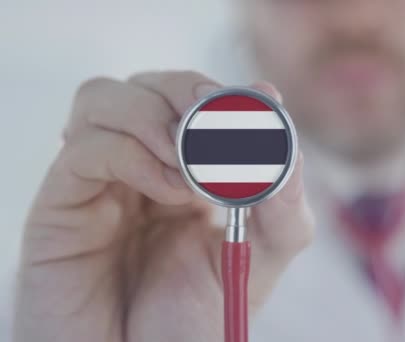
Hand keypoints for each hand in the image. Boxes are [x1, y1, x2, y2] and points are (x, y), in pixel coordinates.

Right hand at [13, 71, 314, 341]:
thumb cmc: (194, 321)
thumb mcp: (259, 260)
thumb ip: (282, 204)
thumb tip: (284, 134)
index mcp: (185, 170)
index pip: (195, 98)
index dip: (226, 92)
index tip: (259, 103)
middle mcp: (138, 165)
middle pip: (150, 85)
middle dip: (192, 97)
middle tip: (223, 133)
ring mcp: (98, 179)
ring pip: (105, 96)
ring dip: (157, 118)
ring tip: (192, 173)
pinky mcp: (63, 201)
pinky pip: (87, 145)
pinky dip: (134, 153)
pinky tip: (168, 191)